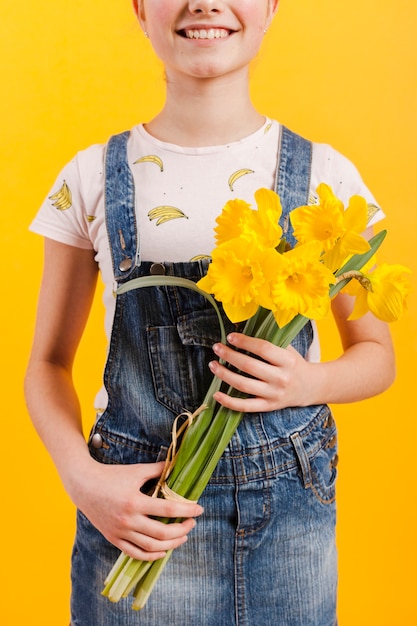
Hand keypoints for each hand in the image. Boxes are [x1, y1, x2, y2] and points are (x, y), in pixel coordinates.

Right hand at [73, 460, 203, 560]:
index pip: (168, 508)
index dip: (187, 510)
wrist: (84, 486)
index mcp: (135, 501)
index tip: (199, 509)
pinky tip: (163, 550)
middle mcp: (128, 520)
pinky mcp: (114, 539)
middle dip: (182, 529)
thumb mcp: (135, 471)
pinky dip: (152, 555)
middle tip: (192, 522)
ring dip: (171, 544)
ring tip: (183, 536)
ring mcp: (121, 532)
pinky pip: (136, 554)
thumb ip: (157, 470)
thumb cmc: (111, 476)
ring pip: (151, 546)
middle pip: (162, 532)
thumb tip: (176, 466)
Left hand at [209, 332, 314, 411]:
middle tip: (217, 347)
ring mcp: (274, 394)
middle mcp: (281, 378)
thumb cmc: (294, 363)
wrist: (310, 387)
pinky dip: (229, 402)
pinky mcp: (268, 406)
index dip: (244, 342)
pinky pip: (245, 406)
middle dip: (229, 355)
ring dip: (225, 374)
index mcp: (287, 361)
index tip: (230, 336)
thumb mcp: (288, 349)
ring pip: (244, 385)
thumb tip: (240, 329)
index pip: (263, 349)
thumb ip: (268, 341)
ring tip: (213, 365)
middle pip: (249, 366)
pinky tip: (216, 394)